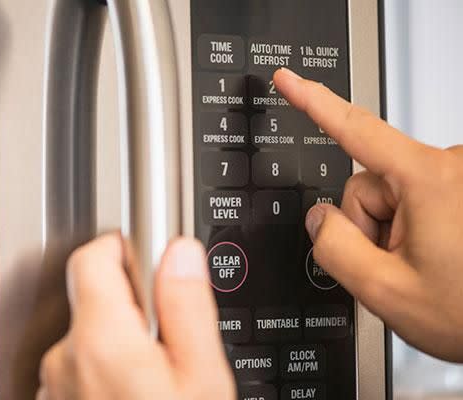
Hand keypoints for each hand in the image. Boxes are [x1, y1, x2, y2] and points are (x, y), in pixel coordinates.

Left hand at [38, 234, 235, 399]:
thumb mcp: (200, 376)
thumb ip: (187, 307)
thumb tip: (180, 253)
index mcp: (100, 341)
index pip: (94, 256)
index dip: (126, 248)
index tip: (151, 258)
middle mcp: (65, 359)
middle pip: (95, 300)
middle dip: (134, 309)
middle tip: (169, 340)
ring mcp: (54, 385)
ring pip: (89, 338)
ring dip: (120, 345)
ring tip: (155, 380)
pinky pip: (80, 369)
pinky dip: (104, 373)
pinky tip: (133, 394)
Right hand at [275, 68, 462, 361]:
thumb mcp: (386, 292)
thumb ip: (335, 250)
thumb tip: (318, 218)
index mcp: (429, 181)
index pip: (355, 130)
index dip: (312, 102)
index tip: (288, 81)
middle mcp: (449, 168)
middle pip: (367, 184)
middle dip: (368, 225)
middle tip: (393, 265)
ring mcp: (459, 177)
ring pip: (389, 194)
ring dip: (391, 231)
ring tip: (420, 265)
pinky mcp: (461, 187)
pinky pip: (413, 198)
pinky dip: (410, 227)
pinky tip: (433, 256)